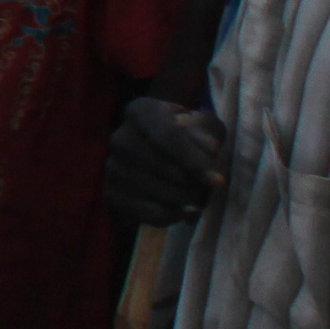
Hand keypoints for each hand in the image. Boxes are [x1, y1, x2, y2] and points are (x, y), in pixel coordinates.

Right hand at [99, 96, 229, 227]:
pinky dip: (172, 216)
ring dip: (185, 200)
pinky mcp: (111, 194)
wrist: (160, 151)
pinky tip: (184, 210)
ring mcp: (112, 167)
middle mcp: (119, 137)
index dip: (194, 161)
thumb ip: (208, 132)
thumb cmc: (187, 134)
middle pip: (164, 168)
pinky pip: (148, 213)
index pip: (168, 136)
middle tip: (209, 189)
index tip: (218, 181)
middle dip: (193, 183)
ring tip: (198, 198)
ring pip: (158, 193)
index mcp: (141, 111)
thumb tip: (209, 148)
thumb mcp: (203, 125)